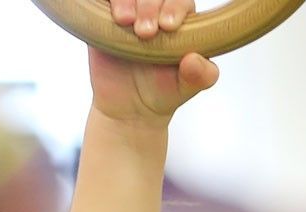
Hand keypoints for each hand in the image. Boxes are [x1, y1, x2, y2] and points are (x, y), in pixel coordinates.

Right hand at [89, 0, 215, 127]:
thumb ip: (200, 76)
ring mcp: (130, 8)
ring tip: (125, 22)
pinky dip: (108, 0)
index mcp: (180, 17)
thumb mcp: (185, 88)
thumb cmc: (162, 92)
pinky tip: (111, 15)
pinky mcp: (105, 13)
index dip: (174, 6)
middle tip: (145, 33)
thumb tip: (194, 60)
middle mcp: (155, 8)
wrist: (129, 106)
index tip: (167, 26)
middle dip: (150, 5)